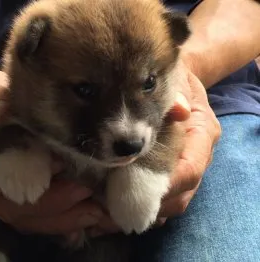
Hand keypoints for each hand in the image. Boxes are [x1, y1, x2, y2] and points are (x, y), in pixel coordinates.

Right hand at [0, 70, 102, 235]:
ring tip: (94, 212)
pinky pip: (30, 219)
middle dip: (51, 204)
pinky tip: (84, 217)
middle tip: (87, 193)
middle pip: (9, 206)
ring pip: (22, 218)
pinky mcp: (6, 197)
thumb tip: (2, 114)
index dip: (22, 177)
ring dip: (59, 219)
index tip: (59, 166)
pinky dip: (57, 220)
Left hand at [88, 62, 220, 234]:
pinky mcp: (170, 170)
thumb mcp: (176, 78)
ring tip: (112, 213)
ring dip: (143, 210)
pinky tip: (114, 206)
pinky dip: (140, 205)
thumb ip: (176, 94)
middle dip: (151, 206)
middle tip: (118, 211)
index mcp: (203, 133)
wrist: (173, 78)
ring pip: (171, 201)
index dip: (166, 185)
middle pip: (181, 194)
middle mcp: (197, 155)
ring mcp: (184, 165)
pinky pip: (160, 197)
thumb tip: (179, 110)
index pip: (190, 169)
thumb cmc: (173, 78)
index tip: (136, 193)